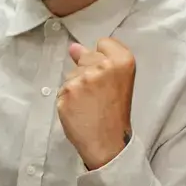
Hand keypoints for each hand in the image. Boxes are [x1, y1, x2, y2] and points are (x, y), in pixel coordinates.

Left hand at [57, 38, 134, 170]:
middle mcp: (104, 66)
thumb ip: (97, 60)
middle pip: (85, 56)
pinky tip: (79, 109)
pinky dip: (66, 98)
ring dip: (76, 86)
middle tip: (98, 94)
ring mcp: (84, 79)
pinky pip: (62, 88)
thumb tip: (74, 47)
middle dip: (87, 71)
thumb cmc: (114, 113)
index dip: (102, 58)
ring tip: (89, 103)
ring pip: (71, 73)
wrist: (107, 142)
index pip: (103, 42)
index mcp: (123, 61)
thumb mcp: (116, 81)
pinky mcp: (67, 92)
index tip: (106, 75)